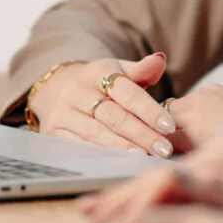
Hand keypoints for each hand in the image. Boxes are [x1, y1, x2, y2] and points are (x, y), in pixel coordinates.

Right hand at [25, 53, 178, 156]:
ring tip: (143, 157)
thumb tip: (160, 60)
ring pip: (96, 132)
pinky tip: (118, 162)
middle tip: (163, 149)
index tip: (169, 126)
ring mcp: (64, 112)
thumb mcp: (118, 71)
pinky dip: (100, 154)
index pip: (127, 92)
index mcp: (98, 72)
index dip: (149, 110)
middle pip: (113, 115)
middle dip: (141, 134)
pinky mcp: (54, 131)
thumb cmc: (99, 84)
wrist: (56, 89)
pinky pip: (78, 145)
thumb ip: (141, 70)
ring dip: (122, 147)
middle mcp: (78, 91)